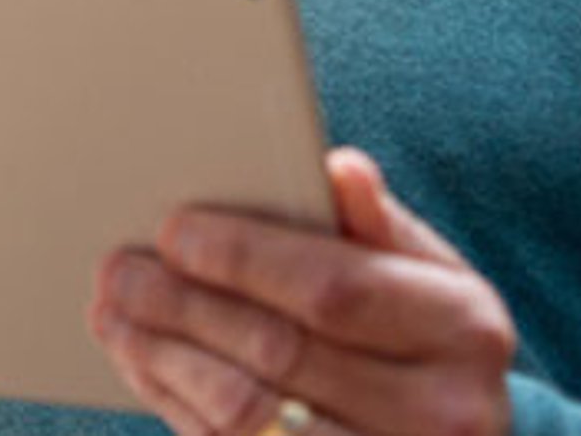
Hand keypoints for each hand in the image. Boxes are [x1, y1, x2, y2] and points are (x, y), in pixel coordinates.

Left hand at [86, 147, 515, 435]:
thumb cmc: (428, 335)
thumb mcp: (430, 274)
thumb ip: (377, 224)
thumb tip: (340, 168)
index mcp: (465, 328)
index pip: (334, 288)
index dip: (245, 258)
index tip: (173, 230)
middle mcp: (442, 410)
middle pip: (279, 352)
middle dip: (185, 306)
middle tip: (118, 269)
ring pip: (246, 416)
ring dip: (165, 361)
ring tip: (114, 315)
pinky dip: (178, 406)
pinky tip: (146, 367)